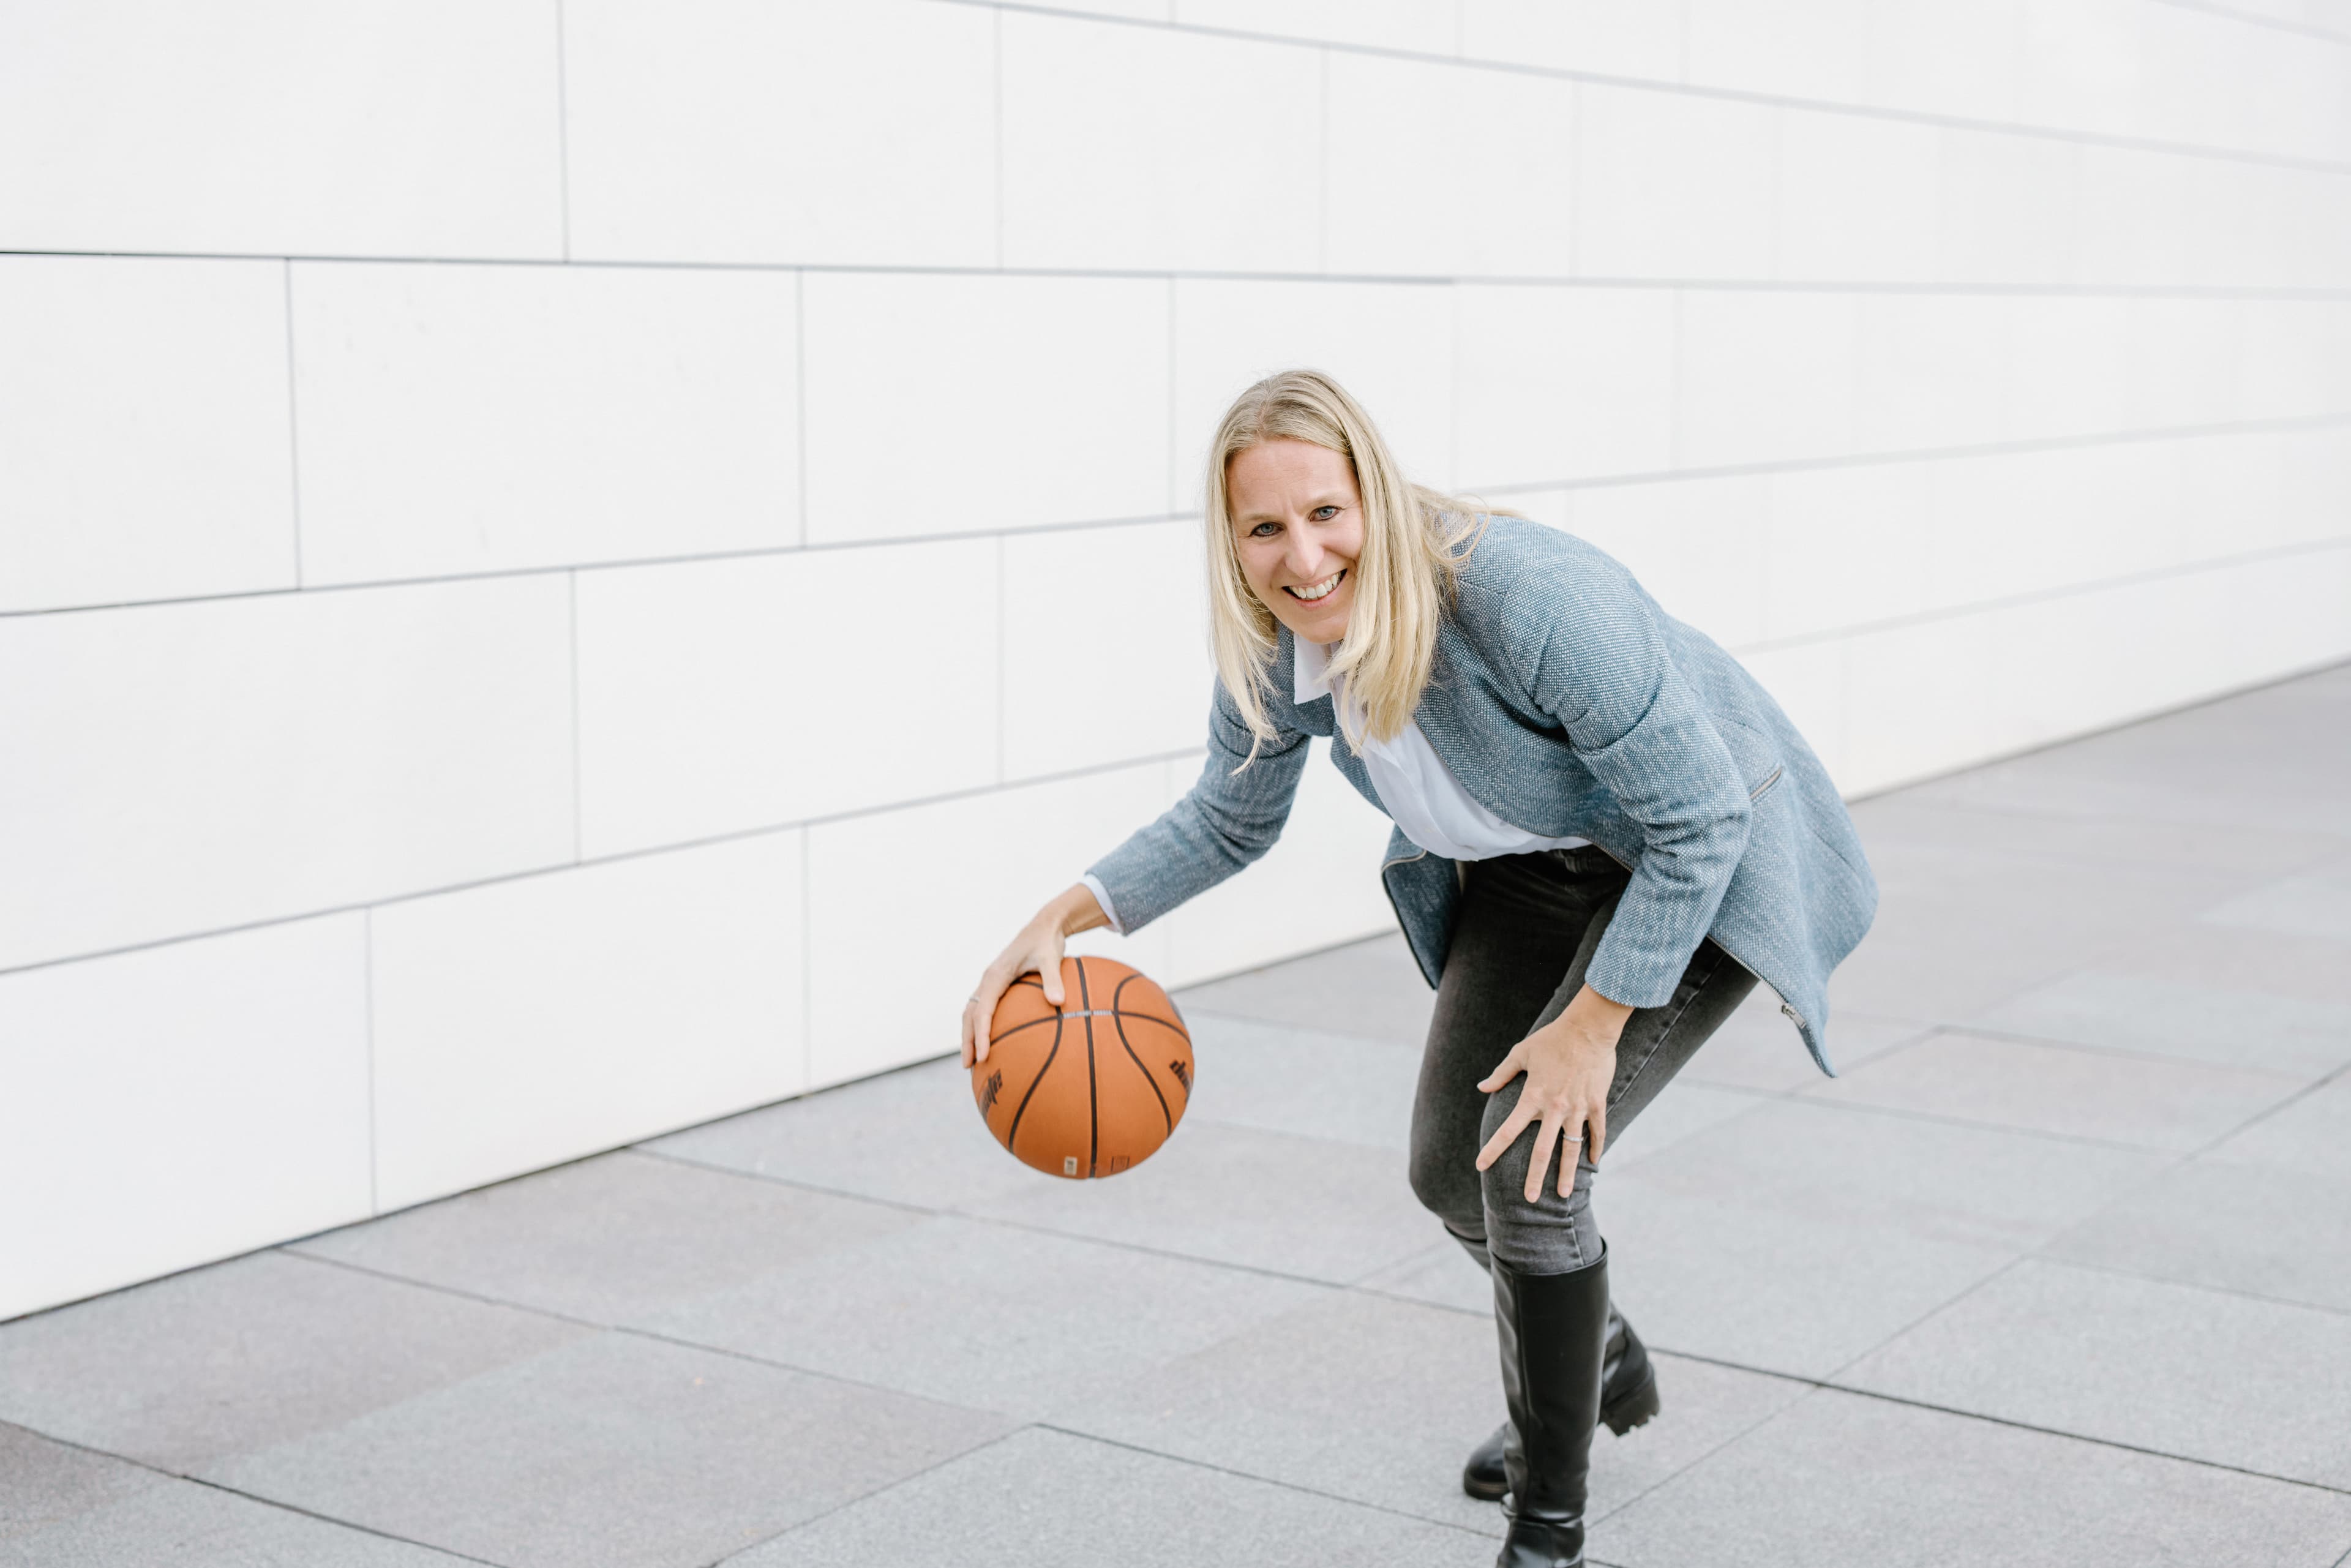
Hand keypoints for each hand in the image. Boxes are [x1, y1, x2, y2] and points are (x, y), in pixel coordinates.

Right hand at [961, 884, 1109, 1067]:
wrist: (1044, 926)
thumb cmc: (1047, 942)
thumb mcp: (1051, 958)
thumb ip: (1054, 980)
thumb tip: (1060, 1002)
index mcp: (995, 976)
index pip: (982, 1011)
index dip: (981, 1035)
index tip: (983, 1056)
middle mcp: (988, 981)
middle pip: (969, 1015)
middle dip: (967, 1040)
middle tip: (968, 1065)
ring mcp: (990, 983)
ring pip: (972, 1013)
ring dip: (970, 1035)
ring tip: (973, 1060)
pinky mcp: (997, 986)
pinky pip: (984, 1010)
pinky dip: (981, 1027)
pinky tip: (991, 1042)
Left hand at [1474, 985, 1634, 1202]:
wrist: (1589, 1028)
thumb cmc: (1552, 1038)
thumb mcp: (1522, 1053)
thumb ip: (1502, 1074)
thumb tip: (1482, 1087)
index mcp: (1533, 1097)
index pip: (1508, 1129)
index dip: (1493, 1149)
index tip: (1481, 1165)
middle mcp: (1555, 1108)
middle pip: (1542, 1151)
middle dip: (1534, 1177)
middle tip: (1528, 1199)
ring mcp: (1578, 1108)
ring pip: (1571, 1149)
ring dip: (1566, 1173)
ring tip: (1562, 1195)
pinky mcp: (1596, 1103)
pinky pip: (1596, 1132)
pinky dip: (1595, 1148)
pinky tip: (1593, 1163)